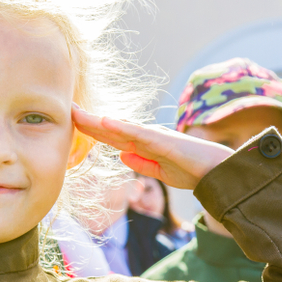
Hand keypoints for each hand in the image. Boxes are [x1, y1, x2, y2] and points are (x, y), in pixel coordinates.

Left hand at [72, 106, 233, 188]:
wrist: (216, 173)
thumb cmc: (192, 171)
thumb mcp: (161, 171)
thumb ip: (142, 163)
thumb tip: (121, 156)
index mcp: (144, 145)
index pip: (112, 135)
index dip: (91, 128)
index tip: (71, 122)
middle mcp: (146, 136)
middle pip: (111, 128)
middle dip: (87, 120)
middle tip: (64, 108)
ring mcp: (154, 137)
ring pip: (120, 127)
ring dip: (97, 120)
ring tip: (76, 113)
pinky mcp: (164, 141)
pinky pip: (139, 134)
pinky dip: (121, 127)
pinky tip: (105, 122)